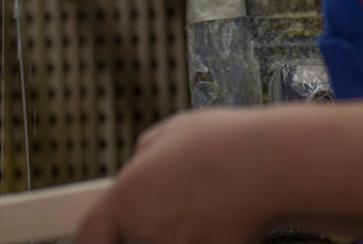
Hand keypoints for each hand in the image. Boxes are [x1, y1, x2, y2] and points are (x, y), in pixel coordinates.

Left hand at [76, 108, 277, 243]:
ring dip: (173, 229)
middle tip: (168, 200)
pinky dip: (198, 235)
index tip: (102, 232)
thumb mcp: (171, 130)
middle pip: (129, 239)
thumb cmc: (225, 144)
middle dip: (140, 223)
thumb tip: (140, 163)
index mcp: (129, 196)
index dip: (96, 235)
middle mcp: (147, 231)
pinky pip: (191, 243)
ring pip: (162, 241)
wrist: (272, 166)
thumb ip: (144, 153)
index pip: (91, 233)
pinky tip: (215, 213)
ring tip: (198, 200)